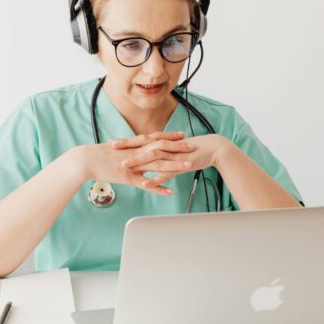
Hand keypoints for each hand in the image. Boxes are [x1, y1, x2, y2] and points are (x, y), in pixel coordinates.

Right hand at [77, 131, 185, 195]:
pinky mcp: (128, 177)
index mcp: (133, 145)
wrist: (85, 159)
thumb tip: (131, 149)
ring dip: (175, 165)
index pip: (155, 139)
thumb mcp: (115, 149)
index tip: (182, 135)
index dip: (170, 137)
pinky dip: (159, 187)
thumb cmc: (97, 155)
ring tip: (189, 166)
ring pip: (158, 165)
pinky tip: (169, 192)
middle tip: (193, 147)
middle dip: (178, 148)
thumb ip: (126, 149)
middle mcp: (136, 153)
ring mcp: (134, 165)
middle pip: (161, 149)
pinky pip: (146, 184)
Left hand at [112, 133, 230, 189]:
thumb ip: (160, 151)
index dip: (127, 141)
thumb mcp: (173, 149)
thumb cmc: (191, 149)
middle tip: (112, 147)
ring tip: (124, 165)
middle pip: (143, 145)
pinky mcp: (180, 165)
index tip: (112, 142)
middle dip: (127, 146)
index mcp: (162, 142)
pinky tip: (145, 183)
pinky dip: (155, 179)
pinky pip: (165, 173)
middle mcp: (165, 147)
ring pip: (152, 158)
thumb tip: (148, 153)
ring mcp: (172, 156)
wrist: (212, 149)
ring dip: (138, 161)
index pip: (141, 140)